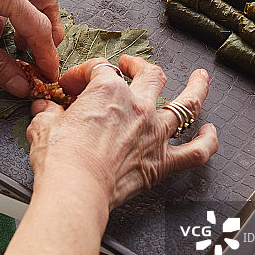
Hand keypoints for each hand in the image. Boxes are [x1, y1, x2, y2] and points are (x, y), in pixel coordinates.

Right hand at [26, 55, 217, 208]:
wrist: (75, 189)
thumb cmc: (60, 160)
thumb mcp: (43, 126)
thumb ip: (47, 113)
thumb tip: (44, 109)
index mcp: (108, 91)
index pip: (98, 69)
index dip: (82, 74)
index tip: (71, 85)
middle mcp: (138, 107)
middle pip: (149, 75)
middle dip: (139, 65)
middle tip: (132, 65)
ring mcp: (155, 133)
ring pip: (186, 104)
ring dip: (196, 89)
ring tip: (200, 79)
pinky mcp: (162, 162)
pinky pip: (196, 151)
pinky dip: (207, 141)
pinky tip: (211, 133)